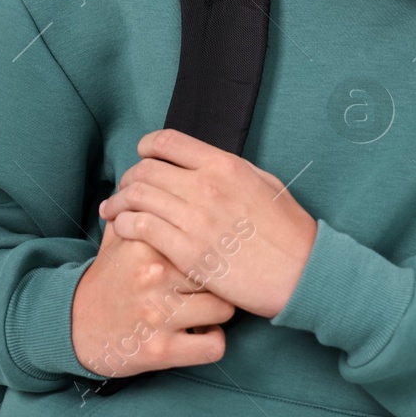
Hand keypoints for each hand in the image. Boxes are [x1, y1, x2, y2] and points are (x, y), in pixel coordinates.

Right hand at [71, 205, 236, 379]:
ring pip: (224, 308)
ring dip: (219, 310)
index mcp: (147, 242)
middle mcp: (154, 275)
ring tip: (206, 308)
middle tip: (215, 282)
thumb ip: (141, 208)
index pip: (203, 234)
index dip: (214, 245)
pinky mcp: (162, 350)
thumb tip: (163, 173)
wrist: (75, 327)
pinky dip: (213, 342)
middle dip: (221, 278)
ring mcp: (159, 315)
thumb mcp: (117, 238)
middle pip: (218, 270)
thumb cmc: (108, 278)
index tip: (215, 252)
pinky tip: (201, 333)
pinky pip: (214, 346)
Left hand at [96, 128, 317, 318]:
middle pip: (146, 169)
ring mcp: (197, 219)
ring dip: (119, 201)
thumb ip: (229, 169)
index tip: (140, 157)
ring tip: (112, 211)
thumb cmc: (289, 232)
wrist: (304, 274)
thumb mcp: (265, 184)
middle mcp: (207, 186)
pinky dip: (124, 225)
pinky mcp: (189, 253)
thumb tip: (201, 162)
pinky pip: (142, 228)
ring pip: (138, 197)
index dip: (146, 148)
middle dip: (128, 178)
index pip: (167, 142)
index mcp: (225, 164)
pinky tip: (121, 230)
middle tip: (122, 190)